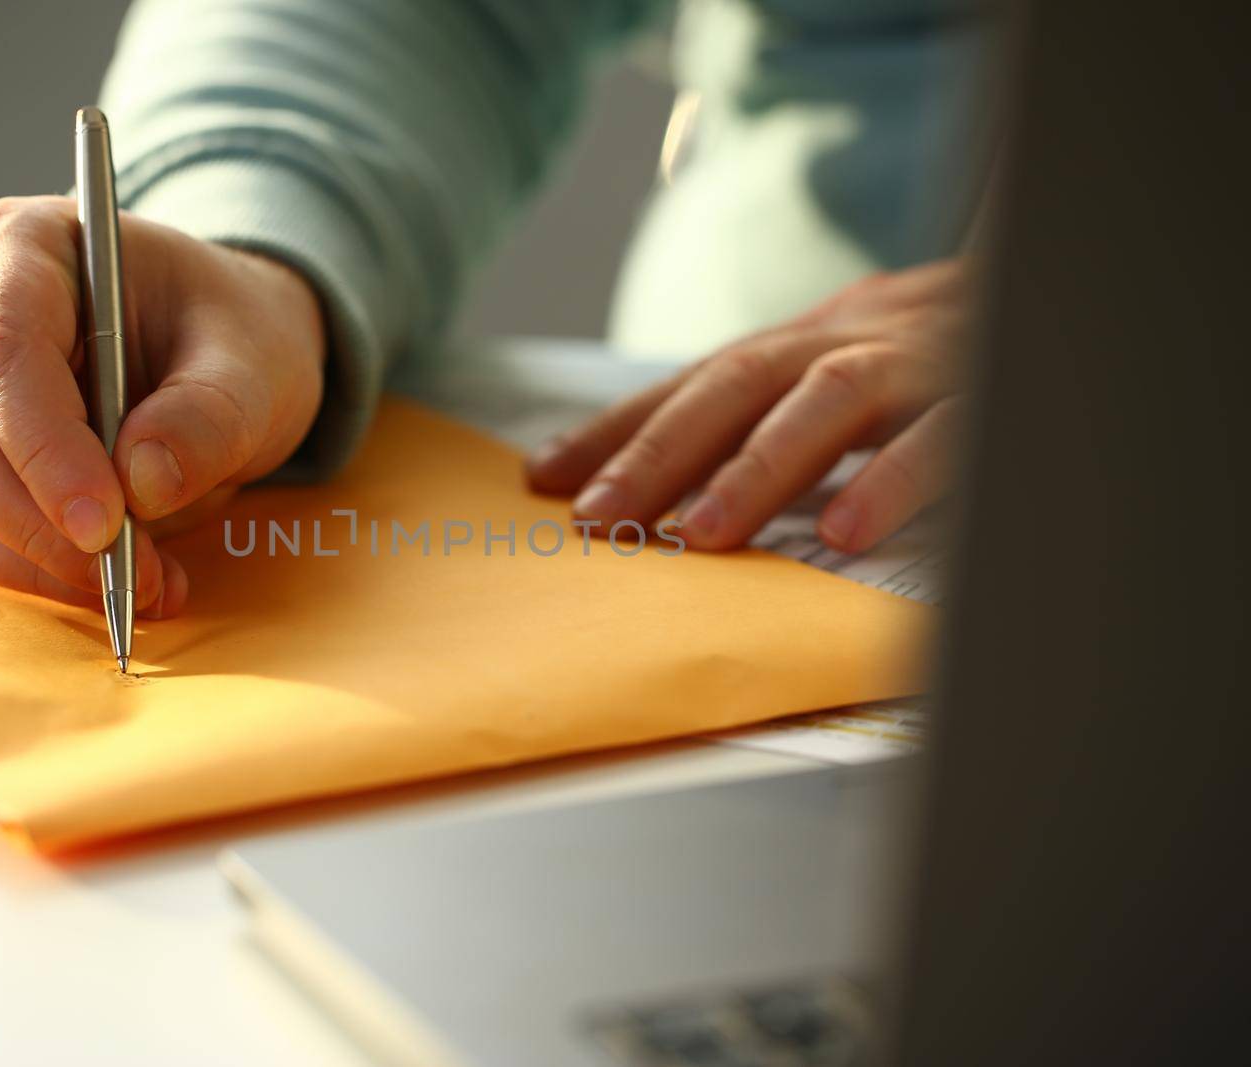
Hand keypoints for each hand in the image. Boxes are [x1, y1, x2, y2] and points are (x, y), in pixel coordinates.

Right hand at [0, 196, 324, 614]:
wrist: (222, 347)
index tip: (104, 524)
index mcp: (24, 246)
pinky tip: (118, 584)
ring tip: (145, 586)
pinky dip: (36, 570)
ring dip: (37, 559)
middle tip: (131, 575)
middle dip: (38, 522)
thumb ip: (208, 416)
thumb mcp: (254, 361)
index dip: (43, 447)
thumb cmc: (230, 332)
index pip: (2, 351)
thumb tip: (142, 483)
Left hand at [525, 260, 970, 553]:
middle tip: (598, 521)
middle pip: (737, 383)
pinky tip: (844, 535)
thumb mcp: (833, 375)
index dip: (615, 428)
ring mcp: (916, 359)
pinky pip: (940, 437)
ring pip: (826, 400)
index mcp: (801, 343)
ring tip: (698, 537)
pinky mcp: (985, 391)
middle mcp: (845, 340)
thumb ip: (753, 418)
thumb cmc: (925, 360)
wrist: (1046, 289)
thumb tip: (649, 486)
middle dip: (659, 452)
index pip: (692, 384)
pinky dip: (890, 482)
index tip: (542, 481)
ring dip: (757, 468)